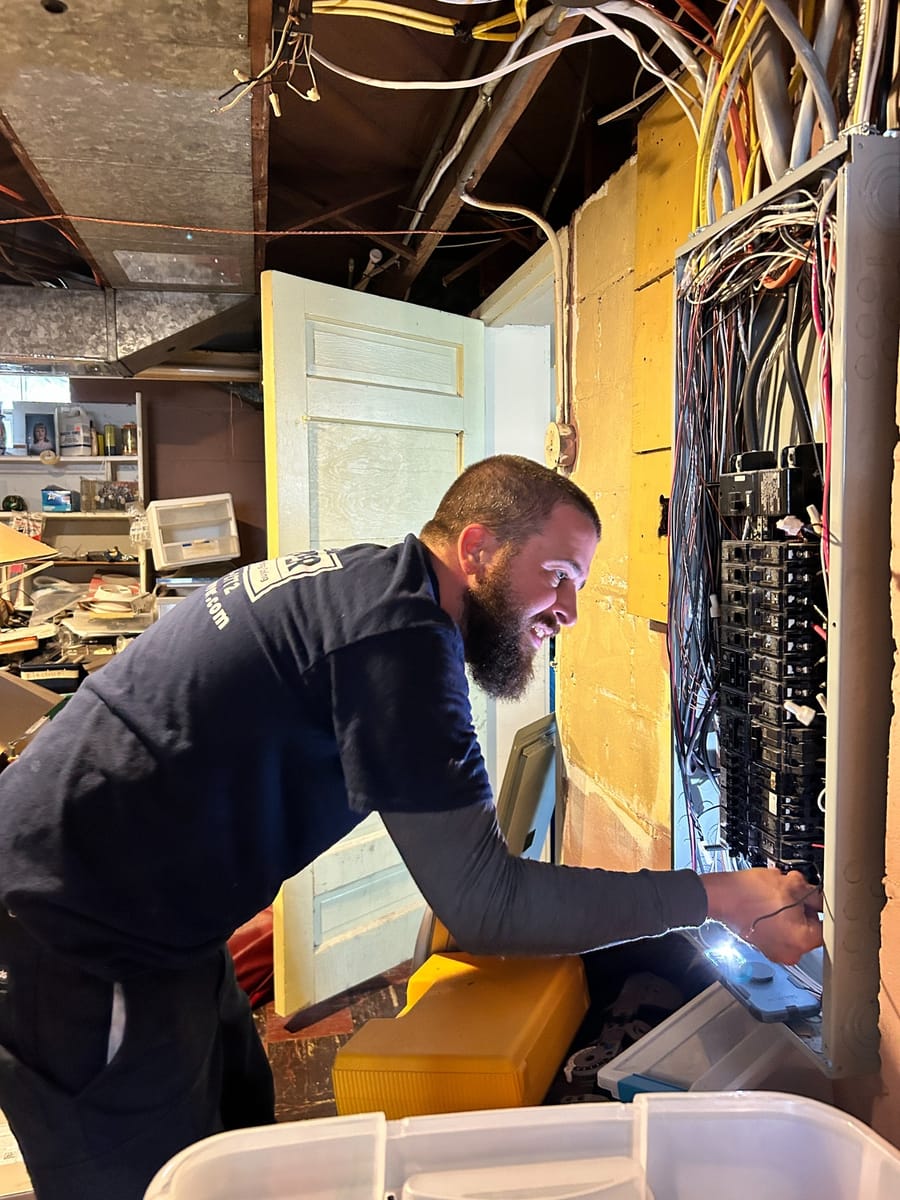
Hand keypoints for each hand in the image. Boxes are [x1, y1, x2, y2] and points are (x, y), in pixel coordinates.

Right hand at [700, 868, 822, 964]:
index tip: (819, 899)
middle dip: (805, 910)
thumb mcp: (791, 884)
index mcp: (803, 940)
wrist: (721, 897)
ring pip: (795, 931)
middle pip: (811, 929)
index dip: (823, 907)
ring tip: (777, 898)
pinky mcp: (764, 947)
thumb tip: (822, 899)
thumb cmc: (750, 893)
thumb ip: (815, 894)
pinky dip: (778, 921)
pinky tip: (768, 905)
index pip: (828, 926)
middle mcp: (791, 953)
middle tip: (794, 893)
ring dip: (792, 915)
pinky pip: (780, 934)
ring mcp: (776, 952)